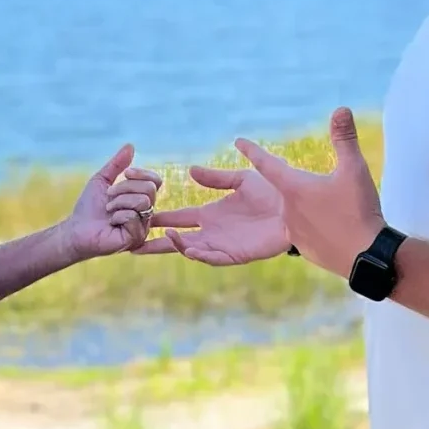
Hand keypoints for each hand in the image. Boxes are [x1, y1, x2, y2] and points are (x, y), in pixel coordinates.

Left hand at [59, 144, 162, 258]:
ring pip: (142, 202)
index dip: (142, 174)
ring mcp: (143, 227)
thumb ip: (117, 165)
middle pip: (150, 189)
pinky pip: (134, 217)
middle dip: (125, 188)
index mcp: (141, 199)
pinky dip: (118, 216)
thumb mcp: (102, 181)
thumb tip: (130, 146)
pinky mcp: (136, 238)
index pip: (155, 181)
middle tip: (109, 196)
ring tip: (108, 209)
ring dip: (119, 201)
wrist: (76, 229)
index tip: (126, 173)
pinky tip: (110, 222)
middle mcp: (146, 213)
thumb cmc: (89, 208)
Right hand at [139, 160, 290, 264]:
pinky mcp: (236, 255)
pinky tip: (189, 249)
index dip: (161, 219)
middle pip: (177, 240)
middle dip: (156, 243)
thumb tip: (190, 170)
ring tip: (165, 238)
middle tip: (134, 244)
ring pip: (192, 249)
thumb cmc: (272, 193)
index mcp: (210, 214)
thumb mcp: (240, 180)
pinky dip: (201, 255)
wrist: (295, 207)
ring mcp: (222, 244)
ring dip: (178, 246)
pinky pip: (214, 258)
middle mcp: (212, 232)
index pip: (179, 218)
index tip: (141, 216)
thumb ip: (216, 177)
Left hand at [232, 107, 384, 278]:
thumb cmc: (358, 210)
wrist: (365, 256)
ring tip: (328, 208)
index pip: (267, 164)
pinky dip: (315, 227)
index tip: (238, 142)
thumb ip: (345, 138)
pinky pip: (305, 232)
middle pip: (287, 190)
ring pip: (296, 213)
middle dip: (299, 185)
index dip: (253, 151)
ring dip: (308, 207)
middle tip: (318, 186)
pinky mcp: (305, 249)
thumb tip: (341, 109)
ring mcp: (294, 232)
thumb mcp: (354, 169)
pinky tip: (328, 228)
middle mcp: (287, 210)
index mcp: (294, 188)